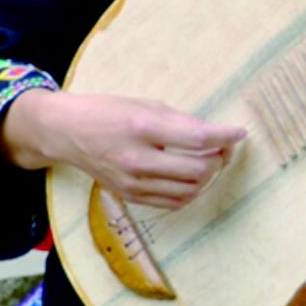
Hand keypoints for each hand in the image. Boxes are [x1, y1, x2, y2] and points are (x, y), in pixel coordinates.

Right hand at [6, 90, 244, 210]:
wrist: (66, 132)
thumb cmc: (108, 112)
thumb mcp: (146, 104)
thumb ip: (181, 121)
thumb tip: (215, 134)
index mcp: (143, 127)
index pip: (197, 137)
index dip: (224, 136)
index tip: (240, 133)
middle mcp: (138, 159)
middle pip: (198, 169)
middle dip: (219, 159)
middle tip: (224, 147)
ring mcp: (133, 182)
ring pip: (189, 190)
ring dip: (207, 176)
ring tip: (210, 160)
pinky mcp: (130, 196)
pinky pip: (173, 201)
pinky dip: (190, 190)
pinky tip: (190, 175)